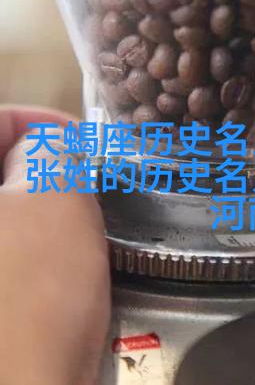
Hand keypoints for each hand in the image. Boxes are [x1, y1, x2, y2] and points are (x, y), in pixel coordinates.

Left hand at [0, 105, 109, 384]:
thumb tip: (48, 143)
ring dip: (40, 206)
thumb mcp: (55, 200)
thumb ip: (51, 148)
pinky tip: (59, 261)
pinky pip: (7, 248)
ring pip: (6, 210)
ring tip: (79, 223)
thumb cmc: (33, 295)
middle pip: (0, 170)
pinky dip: (32, 242)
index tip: (84, 141)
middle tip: (86, 184)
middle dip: (43, 165)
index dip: (42, 120)